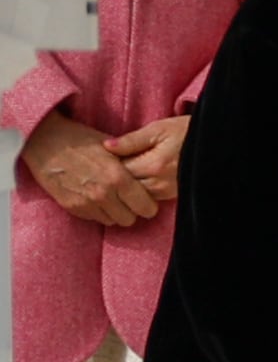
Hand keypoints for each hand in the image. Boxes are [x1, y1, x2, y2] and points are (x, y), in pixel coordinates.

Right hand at [21, 111, 159, 225]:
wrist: (45, 142)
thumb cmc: (80, 140)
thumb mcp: (112, 148)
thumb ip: (131, 164)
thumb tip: (149, 175)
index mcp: (118, 177)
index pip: (145, 206)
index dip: (149, 204)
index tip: (147, 200)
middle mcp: (103, 194)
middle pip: (129, 219)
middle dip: (132, 210)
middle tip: (129, 200)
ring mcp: (86, 203)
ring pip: (112, 221)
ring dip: (114, 212)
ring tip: (111, 198)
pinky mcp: (71, 207)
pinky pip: (93, 218)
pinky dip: (98, 211)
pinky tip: (95, 197)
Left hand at [104, 115, 190, 199]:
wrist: (214, 142)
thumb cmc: (186, 131)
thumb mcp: (158, 129)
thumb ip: (131, 140)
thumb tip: (106, 147)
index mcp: (153, 165)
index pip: (118, 172)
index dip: (108, 165)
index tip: (102, 158)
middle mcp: (158, 183)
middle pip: (124, 187)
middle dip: (114, 179)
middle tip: (107, 168)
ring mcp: (166, 192)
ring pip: (134, 196)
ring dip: (125, 187)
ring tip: (122, 173)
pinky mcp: (172, 196)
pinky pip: (147, 198)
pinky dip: (138, 191)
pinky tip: (138, 179)